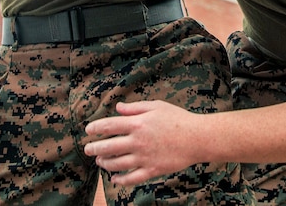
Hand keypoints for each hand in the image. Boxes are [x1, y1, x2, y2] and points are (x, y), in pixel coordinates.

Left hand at [85, 101, 203, 185]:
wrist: (197, 138)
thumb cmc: (178, 119)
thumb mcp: (157, 106)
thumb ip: (135, 108)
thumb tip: (118, 108)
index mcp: (138, 124)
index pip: (109, 126)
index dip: (95, 128)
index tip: (88, 130)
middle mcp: (138, 141)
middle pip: (108, 147)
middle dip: (94, 148)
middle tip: (88, 149)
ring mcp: (144, 157)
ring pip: (116, 164)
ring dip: (104, 163)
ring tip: (99, 161)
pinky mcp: (152, 170)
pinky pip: (131, 178)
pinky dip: (120, 180)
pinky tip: (114, 179)